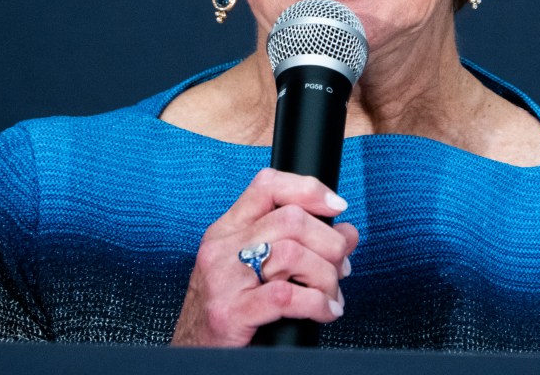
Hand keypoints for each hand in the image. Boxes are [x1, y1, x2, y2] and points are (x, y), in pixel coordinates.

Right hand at [170, 168, 358, 346]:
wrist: (192, 354)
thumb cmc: (228, 312)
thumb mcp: (255, 269)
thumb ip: (298, 245)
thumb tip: (346, 233)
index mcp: (227, 230)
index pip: (267, 186)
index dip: (308, 189)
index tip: (336, 206)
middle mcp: (222, 247)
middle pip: (292, 219)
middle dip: (329, 243)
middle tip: (341, 266)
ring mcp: (223, 279)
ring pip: (293, 254)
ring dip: (326, 276)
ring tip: (331, 295)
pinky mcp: (230, 312)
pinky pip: (287, 296)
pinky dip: (317, 303)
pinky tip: (325, 311)